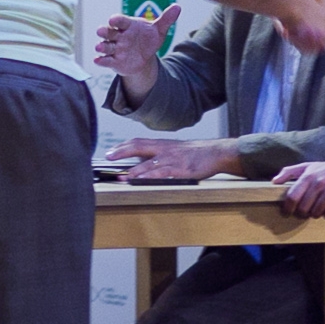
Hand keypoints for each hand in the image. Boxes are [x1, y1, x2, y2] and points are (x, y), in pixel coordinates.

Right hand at [93, 3, 178, 99]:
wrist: (144, 57)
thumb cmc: (148, 39)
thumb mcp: (158, 30)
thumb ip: (166, 19)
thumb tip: (177, 7)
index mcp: (128, 26)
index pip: (121, 21)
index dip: (116, 20)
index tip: (113, 20)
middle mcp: (119, 36)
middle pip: (108, 32)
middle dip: (104, 31)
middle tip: (100, 31)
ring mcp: (115, 48)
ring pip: (105, 46)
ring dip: (101, 46)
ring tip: (99, 47)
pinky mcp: (113, 61)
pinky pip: (106, 60)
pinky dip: (101, 60)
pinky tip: (98, 60)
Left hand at [107, 136, 239, 182]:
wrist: (215, 152)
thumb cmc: (195, 152)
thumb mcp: (174, 149)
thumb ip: (158, 153)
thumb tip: (142, 160)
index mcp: (162, 144)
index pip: (137, 142)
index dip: (122, 146)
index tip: (110, 151)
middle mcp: (164, 149)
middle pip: (138, 147)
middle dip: (122, 152)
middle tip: (108, 157)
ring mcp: (172, 159)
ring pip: (149, 164)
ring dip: (134, 171)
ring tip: (122, 177)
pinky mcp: (180, 169)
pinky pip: (163, 174)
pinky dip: (151, 178)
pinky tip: (143, 181)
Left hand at [275, 159, 324, 219]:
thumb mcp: (307, 166)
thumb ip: (289, 172)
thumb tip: (274, 181)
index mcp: (308, 176)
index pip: (292, 197)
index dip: (287, 208)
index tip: (287, 212)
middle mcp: (318, 183)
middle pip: (303, 208)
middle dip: (303, 212)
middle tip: (306, 211)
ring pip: (316, 213)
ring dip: (316, 213)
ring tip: (320, 207)